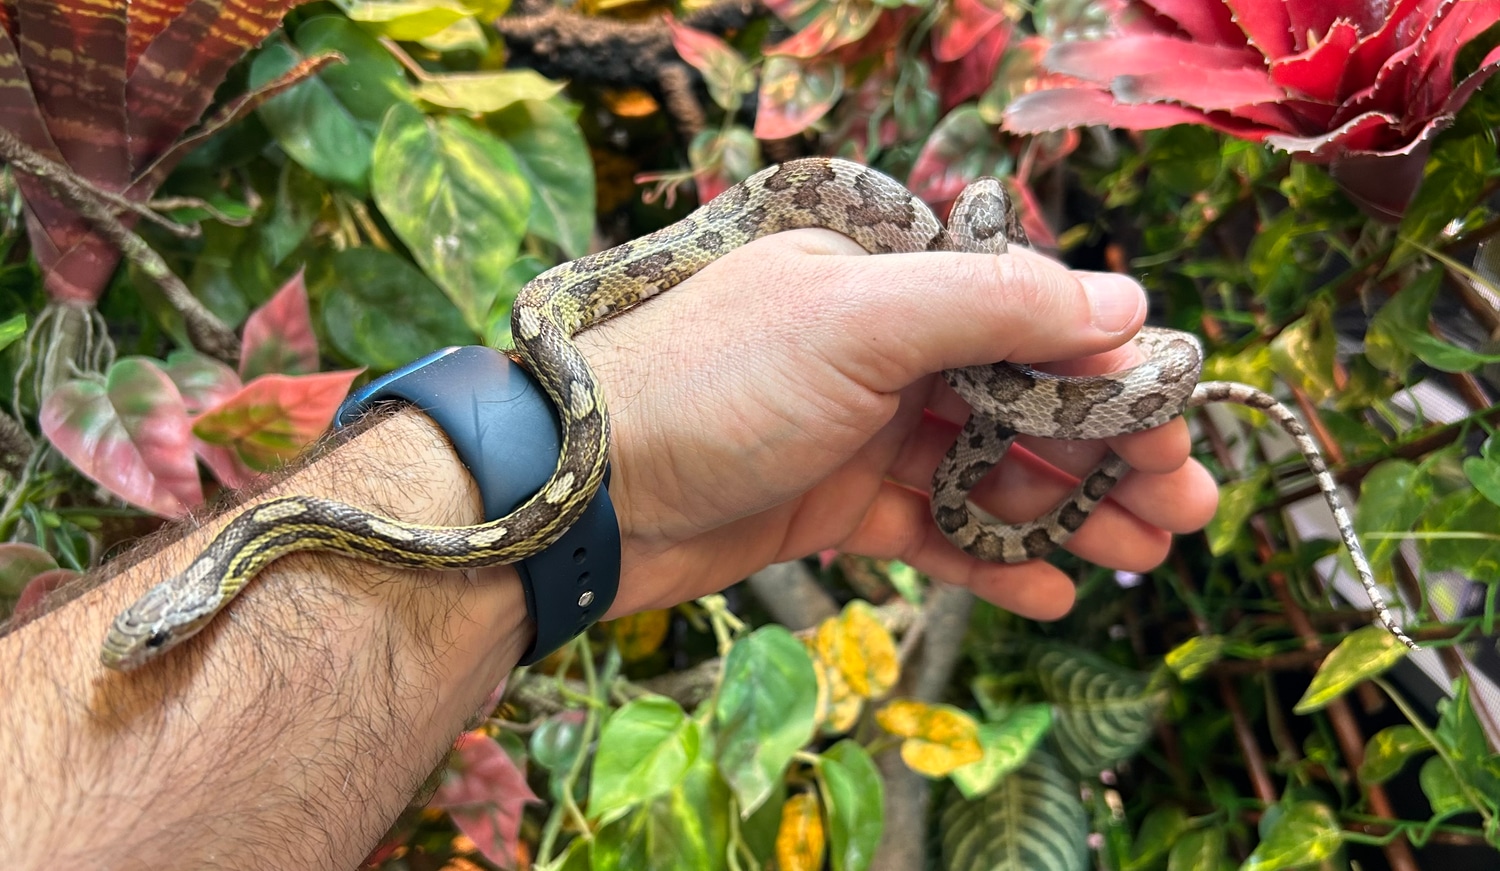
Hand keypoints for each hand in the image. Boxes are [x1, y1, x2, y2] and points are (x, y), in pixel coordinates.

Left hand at [576, 229, 1221, 619]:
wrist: (582, 493)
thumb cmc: (711, 385)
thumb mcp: (858, 320)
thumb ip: (992, 305)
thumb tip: (1122, 301)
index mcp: (889, 283)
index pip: (1029, 316)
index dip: (1109, 369)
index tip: (1175, 420)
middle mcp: (880, 351)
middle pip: (1022, 398)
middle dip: (1107, 449)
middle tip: (1184, 503)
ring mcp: (858, 433)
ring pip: (988, 469)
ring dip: (1067, 508)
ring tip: (1144, 552)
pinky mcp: (833, 507)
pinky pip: (933, 531)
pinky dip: (992, 559)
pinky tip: (1054, 590)